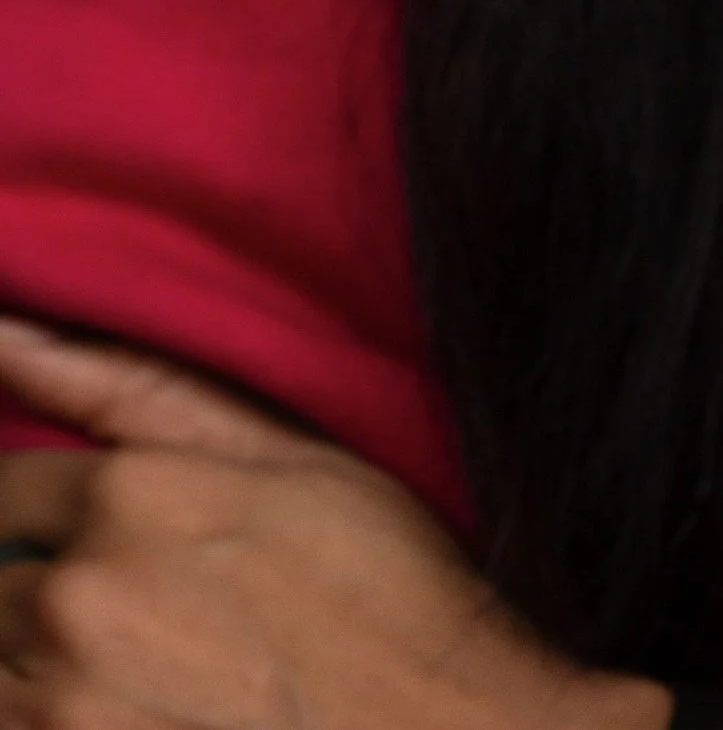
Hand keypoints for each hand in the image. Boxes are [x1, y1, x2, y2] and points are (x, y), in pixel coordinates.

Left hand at [0, 314, 663, 729]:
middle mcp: (79, 602)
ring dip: (41, 673)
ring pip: (2, 680)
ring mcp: (68, 712)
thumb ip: (131, 391)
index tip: (82, 544)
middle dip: (35, 601)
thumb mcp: (290, 460)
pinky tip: (141, 709)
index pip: (1, 492)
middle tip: (142, 620)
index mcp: (130, 497)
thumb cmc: (385, 591)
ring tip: (143, 670)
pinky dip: (61, 718)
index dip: (34, 520)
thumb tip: (3, 329)